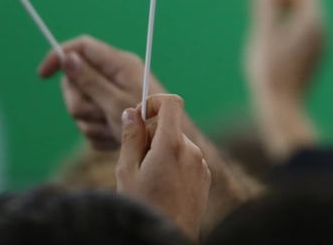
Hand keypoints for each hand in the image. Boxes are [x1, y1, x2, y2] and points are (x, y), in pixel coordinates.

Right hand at [38, 35, 164, 148]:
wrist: (165, 152)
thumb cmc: (148, 123)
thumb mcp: (114, 102)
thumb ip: (90, 80)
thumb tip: (69, 58)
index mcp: (119, 64)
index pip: (82, 47)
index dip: (59, 56)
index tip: (42, 75)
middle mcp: (115, 76)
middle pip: (76, 82)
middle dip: (80, 104)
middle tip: (98, 115)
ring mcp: (113, 95)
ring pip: (81, 107)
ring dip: (91, 123)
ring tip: (112, 130)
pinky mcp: (112, 114)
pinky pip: (90, 123)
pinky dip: (99, 134)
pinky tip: (114, 139)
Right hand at [116, 95, 210, 239]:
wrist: (170, 234)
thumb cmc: (145, 204)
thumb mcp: (127, 170)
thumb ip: (131, 137)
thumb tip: (131, 112)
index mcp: (171, 144)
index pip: (172, 103)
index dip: (154, 102)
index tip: (140, 116)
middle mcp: (191, 150)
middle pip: (170, 126)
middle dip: (152, 135)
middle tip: (137, 160)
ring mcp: (201, 163)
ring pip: (177, 144)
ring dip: (163, 151)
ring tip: (151, 178)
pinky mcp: (205, 175)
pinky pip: (187, 158)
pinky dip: (175, 164)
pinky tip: (165, 186)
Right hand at [244, 0, 325, 102]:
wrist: (282, 109)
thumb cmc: (270, 70)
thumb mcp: (263, 33)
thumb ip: (266, 6)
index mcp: (313, 22)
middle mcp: (322, 32)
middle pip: (306, 3)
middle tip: (256, 5)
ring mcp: (320, 47)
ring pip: (302, 20)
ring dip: (281, 15)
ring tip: (259, 32)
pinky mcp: (313, 60)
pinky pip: (301, 36)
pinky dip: (285, 31)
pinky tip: (268, 49)